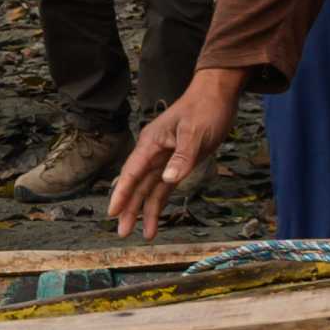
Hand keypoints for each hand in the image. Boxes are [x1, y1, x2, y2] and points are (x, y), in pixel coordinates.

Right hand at [107, 70, 249, 237]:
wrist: (218, 95)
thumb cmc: (205, 108)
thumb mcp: (195, 132)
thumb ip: (182, 157)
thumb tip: (167, 180)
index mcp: (151, 142)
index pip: (132, 171)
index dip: (122, 193)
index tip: (112, 211)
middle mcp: (153, 152)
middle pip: (137, 184)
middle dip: (129, 208)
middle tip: (121, 233)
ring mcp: (165, 158)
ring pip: (149, 188)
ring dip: (145, 210)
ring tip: (142, 234)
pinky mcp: (178, 163)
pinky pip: (164, 187)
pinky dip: (160, 202)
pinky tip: (156, 218)